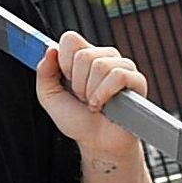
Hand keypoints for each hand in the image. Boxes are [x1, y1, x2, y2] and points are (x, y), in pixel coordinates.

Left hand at [38, 32, 145, 157]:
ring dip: (90, 91)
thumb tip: (51, 49)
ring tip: (93, 103)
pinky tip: (104, 105)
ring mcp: (122, 67)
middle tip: (82, 97)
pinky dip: (104, 93)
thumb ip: (44, 73)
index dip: (63, 61)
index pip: (70, 39)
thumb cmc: (77, 120)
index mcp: (84, 57)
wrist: (97, 143)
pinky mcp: (137, 80)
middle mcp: (104, 57)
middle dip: (77, 83)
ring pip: (100, 65)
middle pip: (83, 54)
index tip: (66, 81)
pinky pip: (118, 75)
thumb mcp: (49, 97)